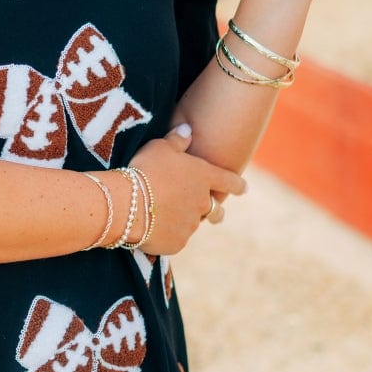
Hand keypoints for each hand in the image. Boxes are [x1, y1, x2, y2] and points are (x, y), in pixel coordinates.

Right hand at [130, 124, 245, 255]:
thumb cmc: (145, 169)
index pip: (230, 181)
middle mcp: (202, 203)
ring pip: (192, 224)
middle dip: (216, 213)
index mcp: (204, 177)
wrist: (127, 203)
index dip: (237, 185)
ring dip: (184, 221)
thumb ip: (177, 139)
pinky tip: (153, 230)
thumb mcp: (159, 146)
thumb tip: (188, 129)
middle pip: (216, 211)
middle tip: (215, 215)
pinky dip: (168, 235)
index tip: (243, 189)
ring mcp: (191, 225)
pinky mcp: (177, 243)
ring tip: (165, 217)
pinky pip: (175, 239)